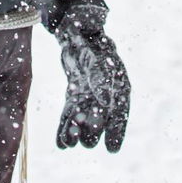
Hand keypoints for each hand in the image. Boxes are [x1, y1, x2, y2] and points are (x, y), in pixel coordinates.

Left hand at [56, 18, 129, 152]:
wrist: (78, 33)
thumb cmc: (92, 46)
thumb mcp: (100, 64)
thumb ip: (103, 83)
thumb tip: (105, 104)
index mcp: (118, 90)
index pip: (120, 117)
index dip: (117, 134)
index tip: (112, 149)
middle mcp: (104, 97)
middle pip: (99, 124)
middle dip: (91, 133)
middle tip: (83, 134)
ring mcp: (88, 97)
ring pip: (83, 124)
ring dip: (76, 134)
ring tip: (69, 140)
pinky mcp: (74, 96)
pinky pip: (70, 117)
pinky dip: (65, 130)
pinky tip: (61, 143)